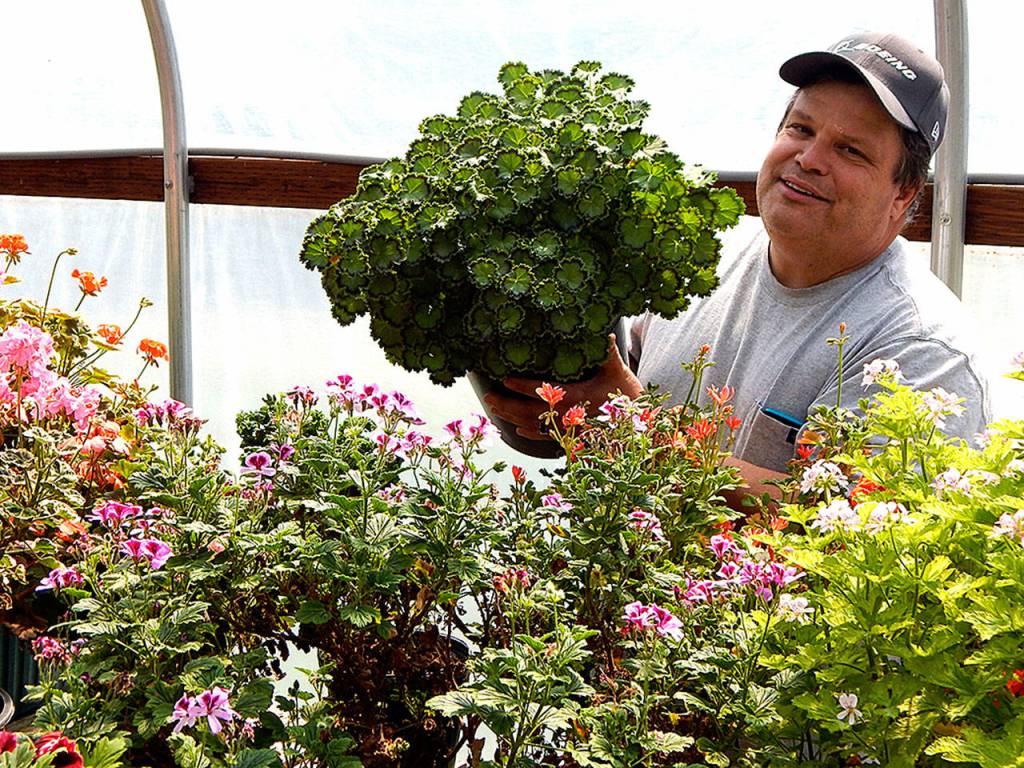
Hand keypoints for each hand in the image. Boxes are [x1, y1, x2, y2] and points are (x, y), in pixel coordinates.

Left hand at [483, 334, 642, 440]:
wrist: (642, 425)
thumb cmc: (629, 395)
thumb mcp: (619, 371)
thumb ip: (607, 352)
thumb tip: (603, 331)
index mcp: (579, 397)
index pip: (545, 391)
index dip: (523, 386)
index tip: (505, 379)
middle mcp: (570, 416)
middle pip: (532, 412)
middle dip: (508, 405)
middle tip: (488, 397)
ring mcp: (570, 429)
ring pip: (536, 426)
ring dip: (513, 418)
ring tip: (494, 410)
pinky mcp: (574, 438)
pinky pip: (548, 438)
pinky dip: (531, 434)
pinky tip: (517, 429)